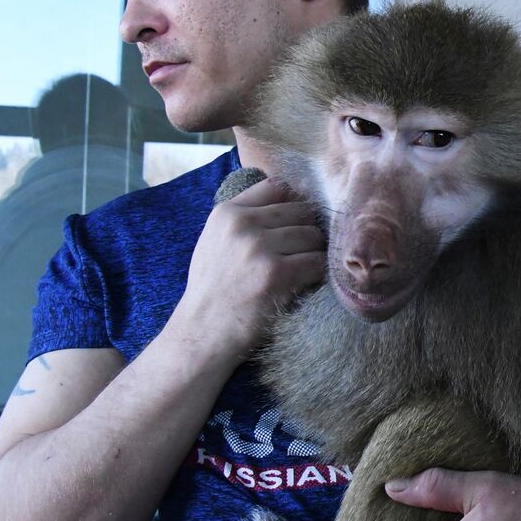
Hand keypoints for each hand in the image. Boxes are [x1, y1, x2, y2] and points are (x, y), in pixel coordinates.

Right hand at [172, 178, 325, 358]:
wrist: (203, 333)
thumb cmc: (214, 290)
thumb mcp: (216, 242)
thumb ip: (246, 217)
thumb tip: (293, 195)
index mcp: (226, 213)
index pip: (277, 187)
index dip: (294, 203)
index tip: (297, 223)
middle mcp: (242, 224)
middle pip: (301, 211)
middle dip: (307, 232)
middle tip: (301, 255)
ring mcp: (259, 248)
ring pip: (313, 236)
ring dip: (314, 254)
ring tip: (301, 272)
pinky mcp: (276, 273)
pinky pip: (317, 262)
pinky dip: (317, 275)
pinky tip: (304, 285)